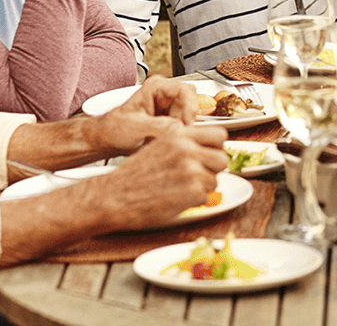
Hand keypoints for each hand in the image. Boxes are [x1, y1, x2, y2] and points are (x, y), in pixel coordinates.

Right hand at [87, 125, 228, 229]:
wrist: (113, 196)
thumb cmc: (133, 175)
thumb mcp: (158, 146)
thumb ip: (183, 144)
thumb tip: (208, 150)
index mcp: (179, 135)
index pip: (220, 134)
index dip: (216, 147)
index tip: (210, 155)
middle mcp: (187, 149)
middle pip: (223, 158)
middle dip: (213, 170)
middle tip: (197, 177)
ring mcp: (191, 170)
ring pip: (215, 180)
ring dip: (202, 188)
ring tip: (181, 189)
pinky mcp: (191, 191)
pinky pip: (206, 198)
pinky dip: (193, 202)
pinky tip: (175, 199)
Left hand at [91, 76, 198, 154]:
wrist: (107, 139)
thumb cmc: (114, 128)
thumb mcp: (135, 127)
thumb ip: (159, 126)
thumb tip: (180, 128)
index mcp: (155, 88)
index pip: (185, 90)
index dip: (190, 107)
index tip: (187, 124)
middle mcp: (165, 95)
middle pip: (192, 103)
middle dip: (187, 121)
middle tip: (180, 135)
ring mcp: (170, 108)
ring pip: (191, 117)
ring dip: (183, 130)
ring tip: (167, 140)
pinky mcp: (172, 120)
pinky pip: (185, 127)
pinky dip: (180, 136)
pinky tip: (167, 141)